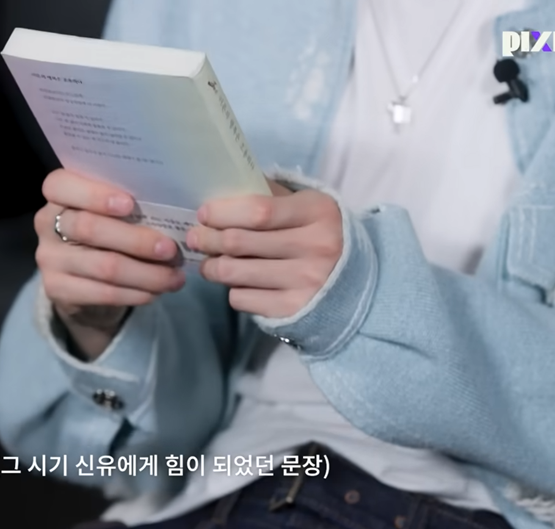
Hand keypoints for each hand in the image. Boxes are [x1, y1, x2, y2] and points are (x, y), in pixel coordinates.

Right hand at [34, 169, 185, 357]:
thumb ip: (127, 206)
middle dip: (136, 240)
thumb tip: (170, 211)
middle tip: (170, 249)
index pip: (61, 185)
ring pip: (103, 265)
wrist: (84, 282)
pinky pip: (103, 292)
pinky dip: (135, 293)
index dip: (94, 194)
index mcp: (59, 194)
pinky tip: (156, 292)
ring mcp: (48, 258)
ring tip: (174, 277)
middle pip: (89, 228)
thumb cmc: (108, 233)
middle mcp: (46, 223)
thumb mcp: (113, 214)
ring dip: (146, 273)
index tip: (129, 204)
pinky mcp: (57, 289)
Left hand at [186, 180, 342, 318]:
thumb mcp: (308, 206)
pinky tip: (238, 283)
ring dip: (212, 267)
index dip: (223, 212)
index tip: (204, 213)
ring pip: (234, 273)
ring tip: (208, 263)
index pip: (258, 210)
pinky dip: (233, 291)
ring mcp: (306, 282)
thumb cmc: (321, 235)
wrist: (359, 284)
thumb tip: (223, 191)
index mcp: (318, 213)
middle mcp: (316, 248)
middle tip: (196, 238)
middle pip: (239, 242)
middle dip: (207, 239)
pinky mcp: (294, 311)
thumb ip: (271, 195)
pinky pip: (242, 299)